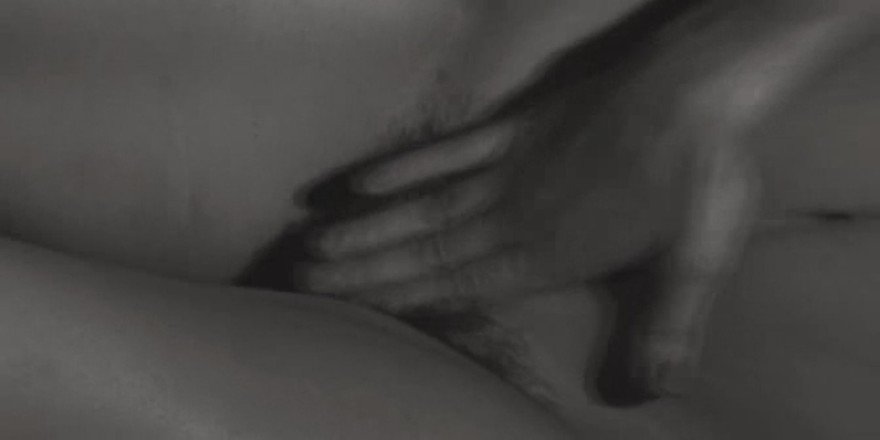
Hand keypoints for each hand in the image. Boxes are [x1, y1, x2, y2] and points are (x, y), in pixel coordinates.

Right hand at [295, 37, 758, 397]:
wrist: (696, 83)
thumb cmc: (700, 174)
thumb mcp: (697, 257)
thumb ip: (669, 324)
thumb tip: (657, 392)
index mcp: (548, 252)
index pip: (459, 285)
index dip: (402, 300)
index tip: (350, 313)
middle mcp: (512, 214)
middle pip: (425, 249)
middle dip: (364, 272)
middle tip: (304, 283)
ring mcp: (506, 166)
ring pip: (423, 206)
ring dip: (369, 228)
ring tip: (315, 246)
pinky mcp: (513, 126)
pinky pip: (447, 150)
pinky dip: (404, 167)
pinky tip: (362, 181)